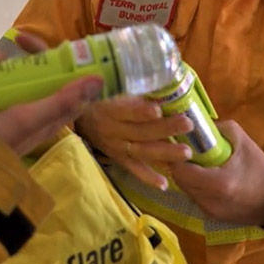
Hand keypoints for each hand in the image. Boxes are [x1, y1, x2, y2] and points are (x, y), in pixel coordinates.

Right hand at [0, 32, 94, 156]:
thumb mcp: (30, 118)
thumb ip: (62, 100)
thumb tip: (99, 79)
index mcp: (47, 115)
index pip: (61, 81)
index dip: (54, 58)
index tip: (38, 42)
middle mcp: (29, 113)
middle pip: (30, 76)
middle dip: (15, 59)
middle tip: (1, 49)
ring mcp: (4, 114)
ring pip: (4, 79)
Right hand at [74, 95, 193, 190]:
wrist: (76, 115)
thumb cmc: (99, 94)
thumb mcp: (108, 86)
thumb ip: (130, 84)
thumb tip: (161, 79)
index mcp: (108, 108)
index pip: (124, 111)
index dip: (140, 111)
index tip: (158, 109)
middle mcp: (111, 130)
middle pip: (140, 132)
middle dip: (165, 129)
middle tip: (187, 124)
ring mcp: (115, 147)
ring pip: (141, 151)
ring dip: (164, 153)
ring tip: (186, 153)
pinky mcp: (117, 158)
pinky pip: (133, 169)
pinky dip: (148, 177)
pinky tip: (164, 184)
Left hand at [169, 121, 263, 226]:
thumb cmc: (260, 169)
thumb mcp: (243, 142)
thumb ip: (220, 129)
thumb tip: (199, 124)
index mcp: (218, 182)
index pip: (180, 170)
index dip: (177, 155)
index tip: (182, 144)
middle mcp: (210, 200)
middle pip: (179, 181)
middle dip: (180, 166)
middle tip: (188, 153)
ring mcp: (210, 211)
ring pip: (185, 190)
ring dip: (187, 177)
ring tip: (198, 165)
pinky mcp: (212, 217)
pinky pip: (195, 198)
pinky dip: (196, 188)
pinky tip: (207, 179)